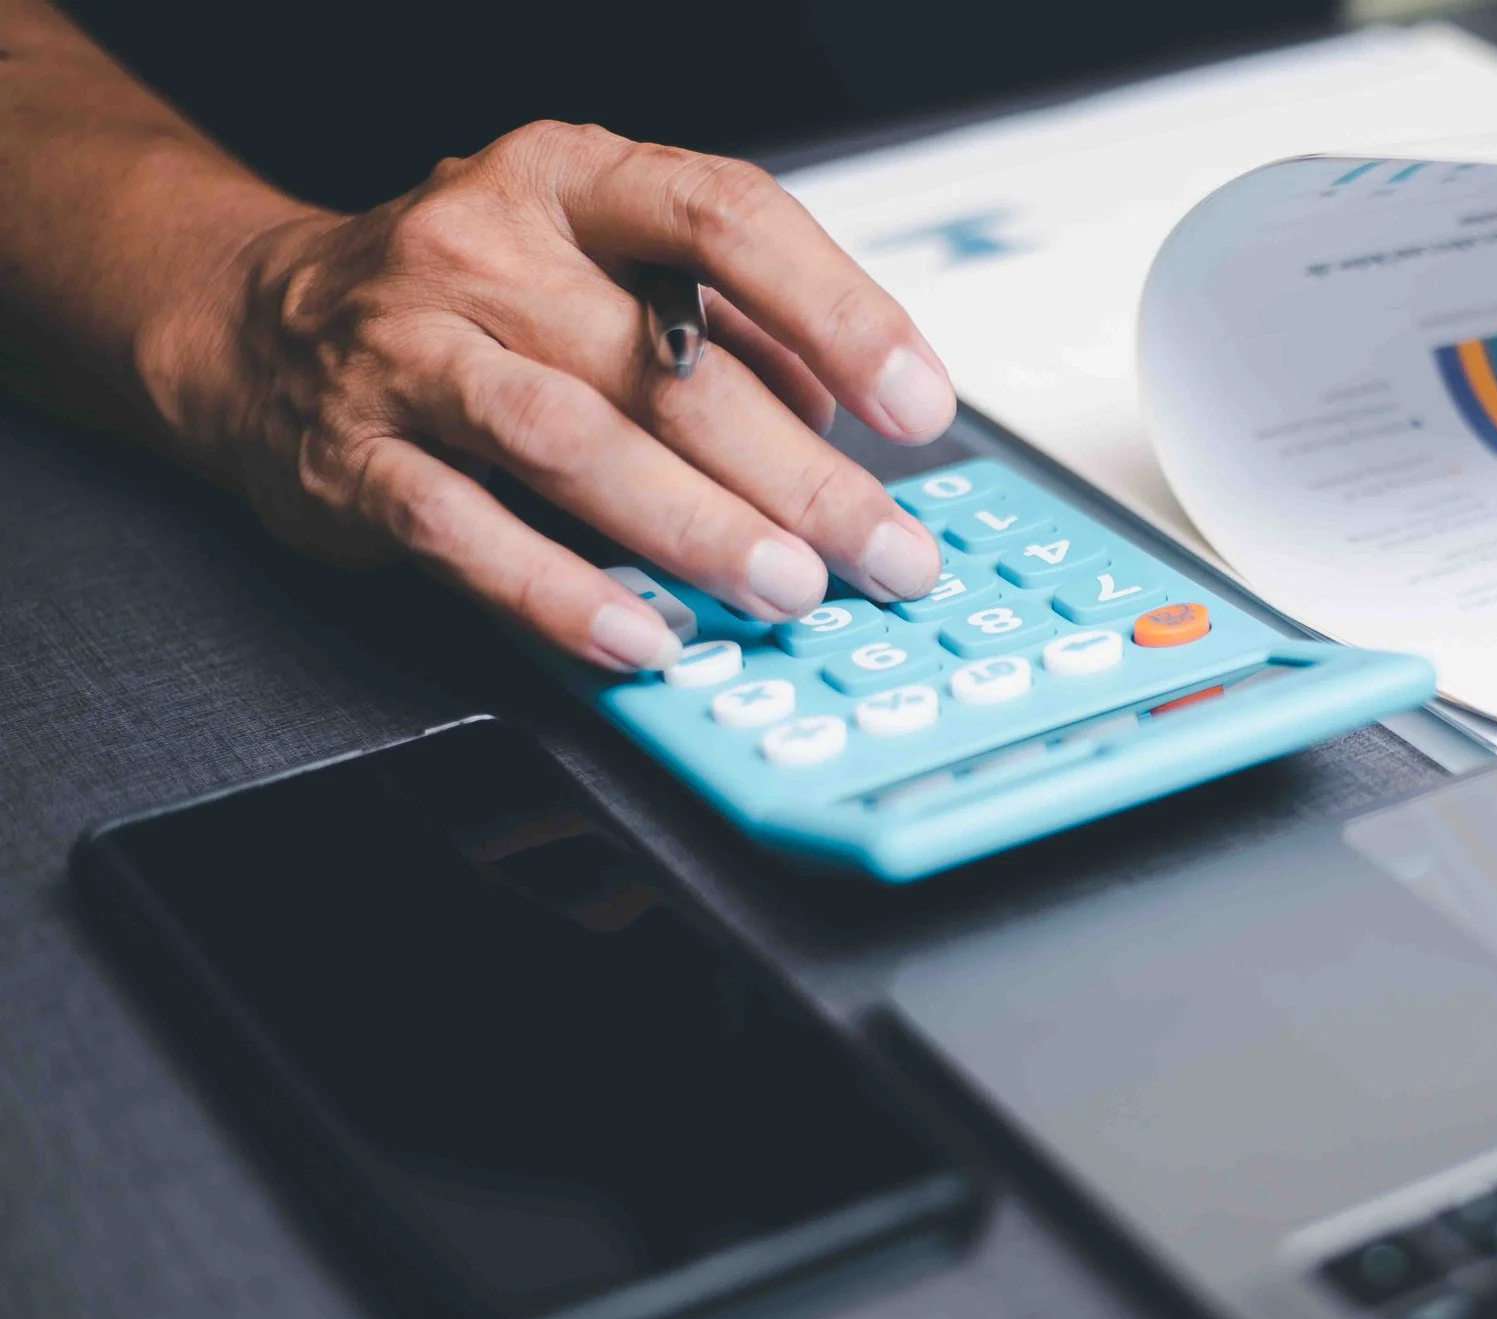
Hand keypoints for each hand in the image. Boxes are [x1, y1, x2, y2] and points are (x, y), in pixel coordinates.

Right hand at [151, 121, 955, 670]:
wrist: (254, 322)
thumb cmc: (470, 301)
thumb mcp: (599, 265)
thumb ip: (724, 329)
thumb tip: (838, 418)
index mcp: (571, 181)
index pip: (727, 219)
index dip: (837, 311)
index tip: (916, 402)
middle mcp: (485, 247)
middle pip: (667, 363)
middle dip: (797, 473)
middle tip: (881, 550)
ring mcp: (407, 349)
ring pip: (572, 440)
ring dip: (695, 526)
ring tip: (787, 589)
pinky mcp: (353, 457)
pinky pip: (466, 531)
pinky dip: (562, 592)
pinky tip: (643, 632)